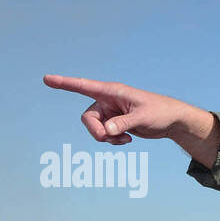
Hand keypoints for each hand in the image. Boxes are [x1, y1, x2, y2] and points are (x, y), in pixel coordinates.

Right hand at [42, 75, 219, 166]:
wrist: (172, 121)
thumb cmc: (160, 112)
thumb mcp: (143, 118)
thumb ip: (124, 124)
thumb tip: (106, 131)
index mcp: (112, 91)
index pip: (84, 86)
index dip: (65, 83)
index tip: (47, 79)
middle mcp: (108, 101)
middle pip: (88, 118)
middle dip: (95, 132)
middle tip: (109, 139)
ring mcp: (111, 113)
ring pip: (95, 129)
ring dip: (106, 138)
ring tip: (125, 140)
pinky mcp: (115, 123)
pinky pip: (105, 135)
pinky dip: (112, 141)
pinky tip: (127, 141)